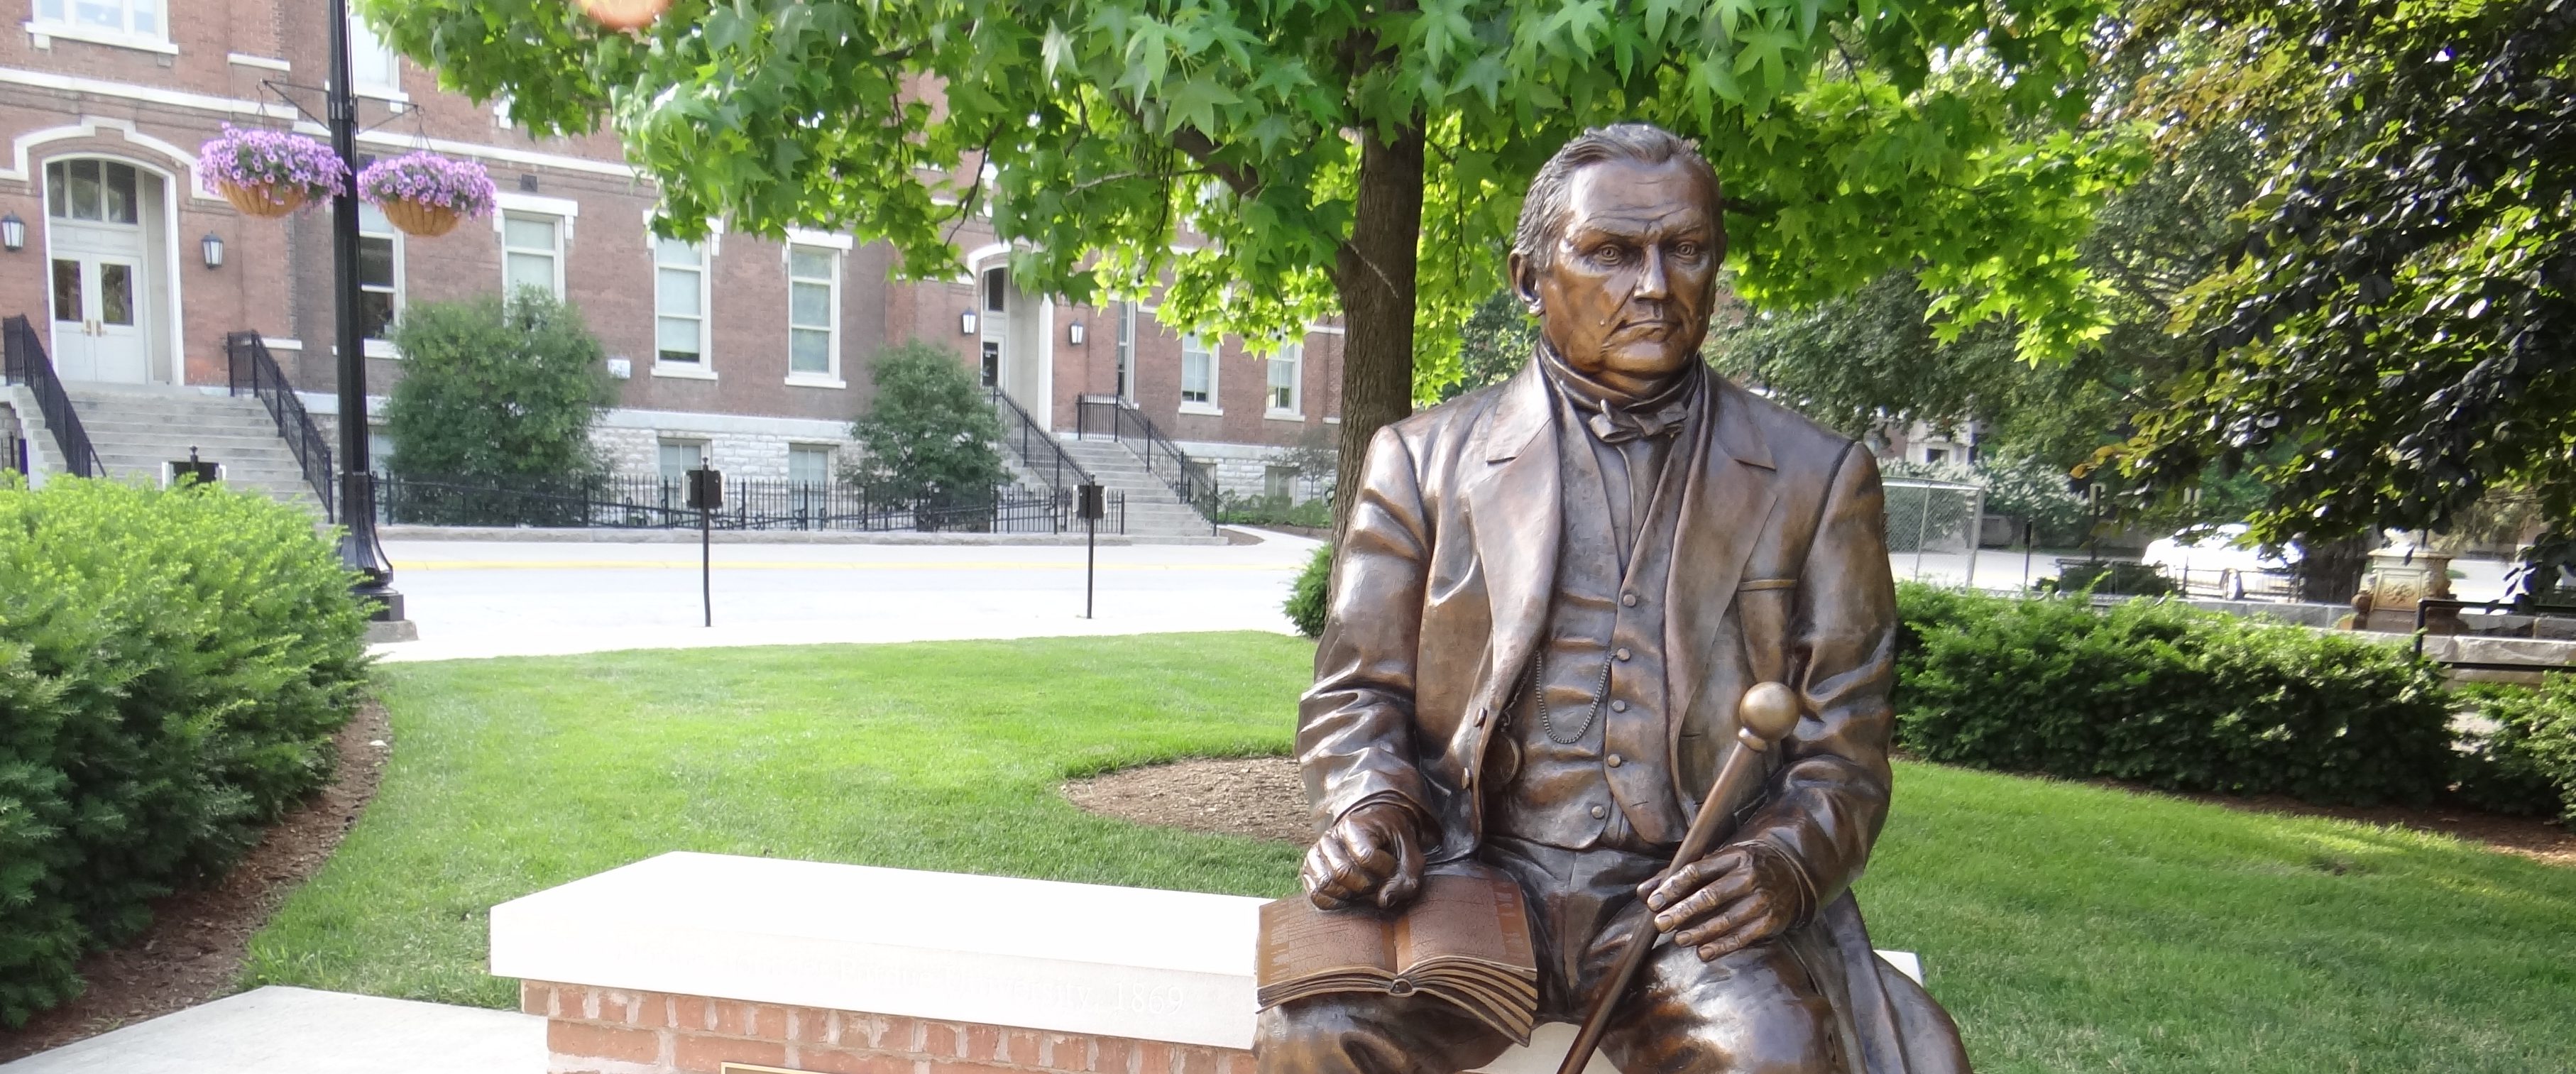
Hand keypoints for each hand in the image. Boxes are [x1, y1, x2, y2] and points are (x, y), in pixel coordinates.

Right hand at [1302, 801, 1426, 910]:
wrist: (1378, 833)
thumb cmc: (1395, 845)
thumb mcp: (1411, 857)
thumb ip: (1406, 880)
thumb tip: (1384, 901)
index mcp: (1354, 826)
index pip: (1365, 857)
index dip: (1385, 870)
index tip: (1393, 866)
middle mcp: (1330, 837)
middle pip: (1342, 872)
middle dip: (1366, 886)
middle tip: (1379, 882)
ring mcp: (1317, 853)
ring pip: (1325, 884)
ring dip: (1349, 895)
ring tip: (1364, 888)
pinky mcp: (1310, 869)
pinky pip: (1315, 894)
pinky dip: (1333, 902)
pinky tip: (1349, 897)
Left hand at [1636, 842, 1809, 960]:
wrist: (1793, 873)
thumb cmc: (1744, 867)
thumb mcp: (1718, 861)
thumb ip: (1681, 875)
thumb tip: (1643, 892)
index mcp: (1733, 856)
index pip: (1697, 871)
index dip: (1672, 887)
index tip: (1653, 902)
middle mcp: (1749, 876)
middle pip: (1710, 896)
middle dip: (1682, 912)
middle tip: (1660, 924)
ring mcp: (1762, 899)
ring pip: (1725, 920)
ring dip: (1699, 932)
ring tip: (1679, 939)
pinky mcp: (1771, 921)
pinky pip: (1742, 937)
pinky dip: (1721, 946)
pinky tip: (1703, 952)